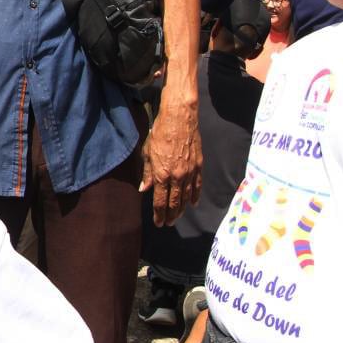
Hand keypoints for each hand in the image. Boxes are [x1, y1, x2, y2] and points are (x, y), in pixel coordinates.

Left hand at [140, 97, 201, 225]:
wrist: (180, 119)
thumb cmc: (159, 134)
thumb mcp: (147, 153)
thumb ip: (146, 174)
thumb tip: (144, 189)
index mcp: (161, 175)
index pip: (160, 201)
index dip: (159, 214)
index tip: (158, 222)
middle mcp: (177, 177)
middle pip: (175, 203)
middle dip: (171, 215)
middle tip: (168, 223)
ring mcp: (190, 172)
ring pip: (187, 197)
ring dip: (182, 209)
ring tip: (178, 217)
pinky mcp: (199, 165)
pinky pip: (198, 186)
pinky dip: (195, 196)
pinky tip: (193, 203)